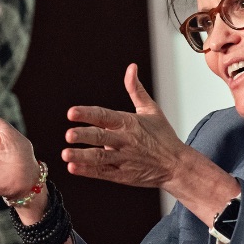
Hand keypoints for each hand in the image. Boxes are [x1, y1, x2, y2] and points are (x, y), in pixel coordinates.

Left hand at [62, 63, 189, 191]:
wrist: (177, 165)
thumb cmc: (163, 136)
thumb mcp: (151, 110)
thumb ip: (136, 89)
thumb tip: (131, 67)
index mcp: (129, 123)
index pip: (105, 116)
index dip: (87, 114)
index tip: (71, 112)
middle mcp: (125, 140)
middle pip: (101, 137)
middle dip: (84, 136)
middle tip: (69, 135)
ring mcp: (123, 159)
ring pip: (100, 157)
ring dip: (82, 156)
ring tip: (66, 154)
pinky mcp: (122, 175)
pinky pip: (103, 172)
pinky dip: (88, 171)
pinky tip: (73, 168)